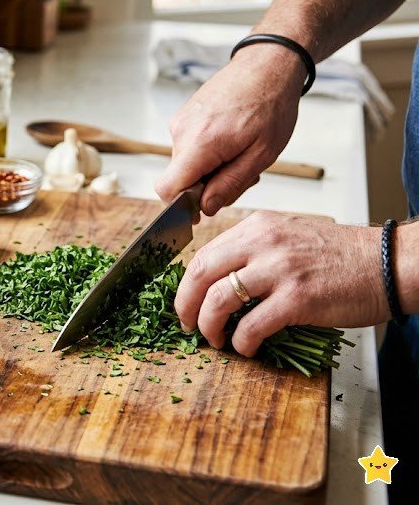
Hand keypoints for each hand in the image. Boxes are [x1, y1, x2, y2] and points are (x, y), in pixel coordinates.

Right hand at [156, 44, 306, 214]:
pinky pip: (188, 148)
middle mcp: (181, 132)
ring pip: (185, 164)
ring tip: (240, 152)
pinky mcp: (183, 117)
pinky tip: (231, 140)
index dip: (181, 205)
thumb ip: (230, 184)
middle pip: (179, 179)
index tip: (204, 207)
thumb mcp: (262, 154)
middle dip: (206, 186)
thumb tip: (204, 208)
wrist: (267, 64)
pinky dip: (207, 153)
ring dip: (210, 169)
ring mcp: (180, 122)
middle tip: (241, 172)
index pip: (167, 189)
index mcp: (200, 143)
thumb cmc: (271, 105)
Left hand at [175, 211, 386, 356]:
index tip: (186, 303)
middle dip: (186, 306)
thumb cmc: (341, 256)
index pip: (204, 254)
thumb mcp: (288, 237)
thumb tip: (217, 282)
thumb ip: (253, 251)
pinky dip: (241, 342)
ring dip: (210, 326)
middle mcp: (264, 243)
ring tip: (216, 340)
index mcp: (258, 227)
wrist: (389, 263)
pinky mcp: (297, 299)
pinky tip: (246, 348)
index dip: (187, 285)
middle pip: (201, 274)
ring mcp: (280, 270)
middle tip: (187, 325)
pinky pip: (252, 325)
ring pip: (219, 300)